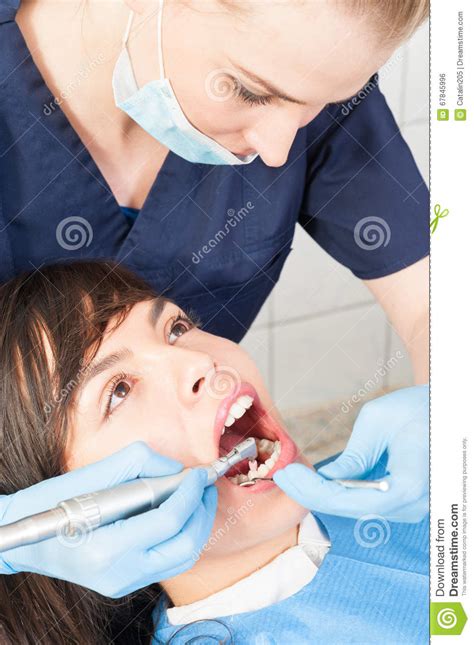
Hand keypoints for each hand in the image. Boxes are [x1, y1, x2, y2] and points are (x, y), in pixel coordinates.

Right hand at [0, 442, 216, 596]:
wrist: (25, 537)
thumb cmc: (54, 502)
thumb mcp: (94, 474)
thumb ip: (140, 464)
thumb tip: (176, 469)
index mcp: (108, 548)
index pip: (168, 522)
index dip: (189, 494)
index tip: (199, 473)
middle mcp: (120, 573)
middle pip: (185, 547)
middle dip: (202, 512)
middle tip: (205, 484)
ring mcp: (124, 583)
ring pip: (182, 559)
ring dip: (197, 525)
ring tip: (198, 496)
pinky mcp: (127, 583)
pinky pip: (168, 561)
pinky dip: (181, 536)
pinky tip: (180, 513)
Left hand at [273, 385, 427, 522]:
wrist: (444, 411)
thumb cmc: (415, 408)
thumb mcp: (377, 421)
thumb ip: (354, 456)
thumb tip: (328, 480)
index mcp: (410, 482)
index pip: (352, 500)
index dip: (315, 491)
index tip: (287, 475)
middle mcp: (414, 503)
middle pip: (352, 509)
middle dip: (312, 494)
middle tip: (282, 476)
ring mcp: (411, 507)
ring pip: (358, 510)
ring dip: (323, 496)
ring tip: (294, 478)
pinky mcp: (405, 503)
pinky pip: (367, 503)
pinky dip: (340, 494)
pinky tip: (316, 483)